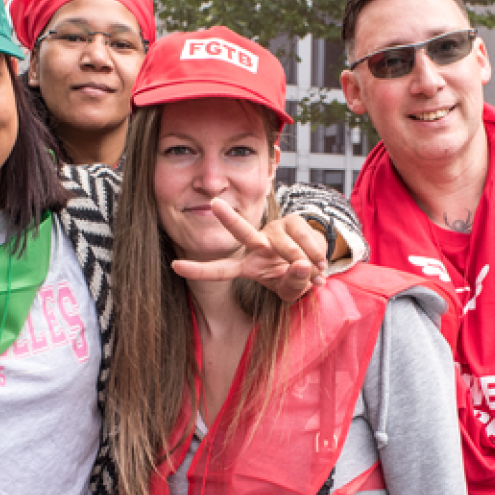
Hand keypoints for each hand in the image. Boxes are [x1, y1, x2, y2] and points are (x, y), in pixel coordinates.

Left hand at [171, 198, 327, 302]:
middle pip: (242, 232)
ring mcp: (274, 232)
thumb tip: (301, 265)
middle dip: (229, 218)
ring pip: (288, 248)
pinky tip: (320, 263)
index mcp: (248, 266)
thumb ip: (293, 284)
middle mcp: (257, 245)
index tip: (174, 266)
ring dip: (305, 264)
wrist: (315, 266)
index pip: (220, 270)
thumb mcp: (291, 291)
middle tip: (214, 203)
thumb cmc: (294, 280)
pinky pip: (304, 240)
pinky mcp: (293, 221)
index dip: (199, 270)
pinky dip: (316, 254)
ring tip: (316, 275)